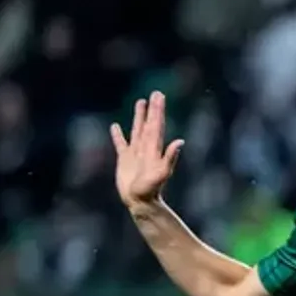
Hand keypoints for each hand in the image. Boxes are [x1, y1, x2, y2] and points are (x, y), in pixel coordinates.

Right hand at [110, 91, 184, 208]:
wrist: (140, 201)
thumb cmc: (151, 189)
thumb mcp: (162, 173)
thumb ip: (170, 157)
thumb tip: (181, 142)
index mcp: (154, 148)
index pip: (157, 125)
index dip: (158, 111)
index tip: (160, 97)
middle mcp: (146, 148)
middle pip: (150, 124)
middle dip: (153, 109)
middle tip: (156, 93)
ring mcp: (135, 153)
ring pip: (137, 130)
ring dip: (139, 116)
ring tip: (141, 102)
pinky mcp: (124, 160)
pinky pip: (121, 144)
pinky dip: (118, 135)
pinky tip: (115, 126)